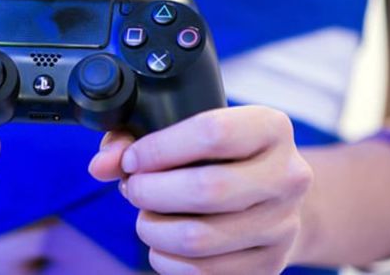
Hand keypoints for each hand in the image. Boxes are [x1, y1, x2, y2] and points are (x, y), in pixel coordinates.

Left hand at [89, 106, 312, 274]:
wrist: (274, 200)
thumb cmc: (219, 158)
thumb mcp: (186, 131)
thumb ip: (135, 138)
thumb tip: (101, 165)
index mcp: (271, 128)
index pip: (212, 132)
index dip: (159, 148)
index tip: (133, 159)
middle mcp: (288, 176)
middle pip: (206, 189)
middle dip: (150, 191)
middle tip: (133, 188)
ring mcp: (282, 226)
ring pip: (198, 238)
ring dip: (152, 228)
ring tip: (145, 215)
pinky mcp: (270, 266)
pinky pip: (202, 273)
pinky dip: (166, 260)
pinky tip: (162, 242)